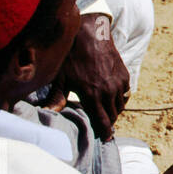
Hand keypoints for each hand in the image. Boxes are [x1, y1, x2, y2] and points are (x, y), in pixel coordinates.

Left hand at [58, 15, 129, 139]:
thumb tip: (47, 113)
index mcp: (92, 95)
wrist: (91, 33)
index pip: (103, 120)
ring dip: (114, 111)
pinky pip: (125, 94)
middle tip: (104, 127)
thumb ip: (56, 97)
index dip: (105, 132)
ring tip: (107, 113)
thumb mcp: (61, 77)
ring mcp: (118, 83)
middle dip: (108, 122)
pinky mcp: (124, 75)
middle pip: (113, 115)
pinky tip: (112, 98)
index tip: (106, 139)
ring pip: (121, 105)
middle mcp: (108, 91)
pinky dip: (120, 99)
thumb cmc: (71, 55)